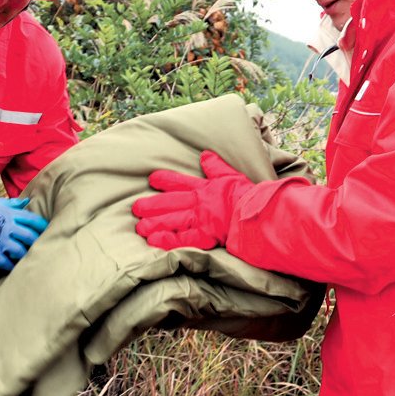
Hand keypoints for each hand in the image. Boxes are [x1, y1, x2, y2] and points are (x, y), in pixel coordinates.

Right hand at [0, 196, 47, 269]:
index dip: (43, 227)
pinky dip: (12, 266)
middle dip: (38, 243)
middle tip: (42, 247)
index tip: (48, 231)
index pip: (33, 220)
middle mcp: (7, 226)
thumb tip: (27, 201)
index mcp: (9, 214)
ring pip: (21, 251)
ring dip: (26, 256)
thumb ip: (13, 203)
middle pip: (30, 237)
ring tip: (28, 258)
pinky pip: (6, 263)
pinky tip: (14, 267)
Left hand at [131, 151, 251, 250]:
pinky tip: (154, 241)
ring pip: (172, 220)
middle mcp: (199, 203)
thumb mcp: (232, 175)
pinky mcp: (205, 236)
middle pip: (170, 202)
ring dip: (155, 223)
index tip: (151, 179)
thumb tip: (205, 154)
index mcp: (205, 188)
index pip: (180, 182)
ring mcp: (201, 220)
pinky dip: (167, 240)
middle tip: (135, 208)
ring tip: (140, 227)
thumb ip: (216, 166)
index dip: (164, 180)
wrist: (258, 213)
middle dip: (151, 205)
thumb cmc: (248, 195)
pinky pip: (182, 239)